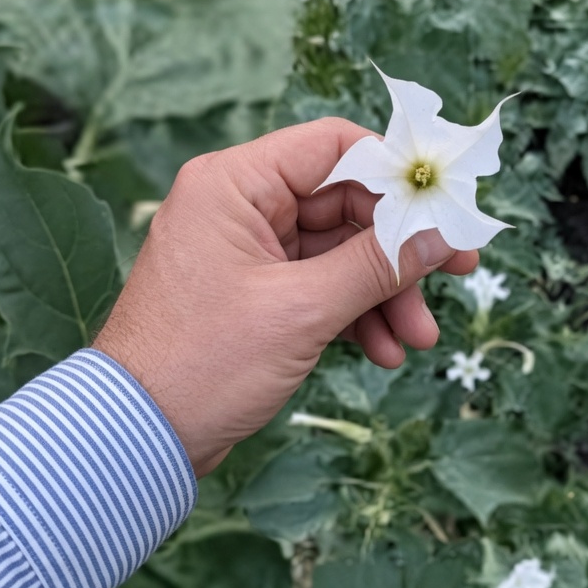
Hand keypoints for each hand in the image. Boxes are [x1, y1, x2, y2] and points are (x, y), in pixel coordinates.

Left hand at [93, 118, 478, 475]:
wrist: (132, 441)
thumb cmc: (202, 364)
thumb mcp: (302, 310)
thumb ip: (376, 265)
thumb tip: (440, 235)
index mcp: (235, 182)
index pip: (333, 146)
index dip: (395, 172)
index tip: (444, 205)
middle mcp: (239, 203)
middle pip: (343, 202)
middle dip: (397, 248)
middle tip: (455, 273)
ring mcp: (246, 247)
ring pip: (336, 248)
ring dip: (381, 289)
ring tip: (417, 337)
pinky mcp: (252, 288)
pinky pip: (317, 282)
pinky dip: (351, 311)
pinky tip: (383, 350)